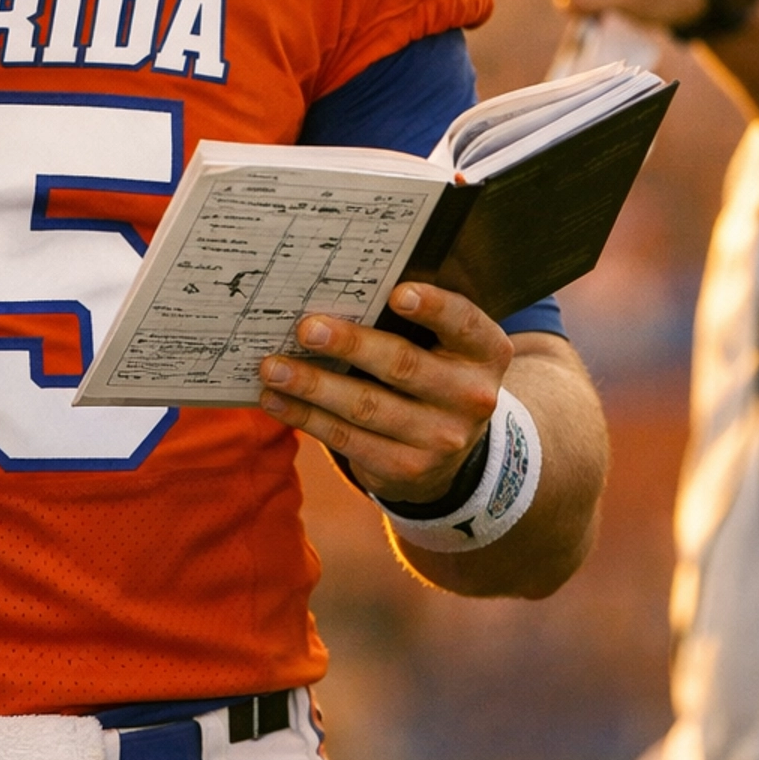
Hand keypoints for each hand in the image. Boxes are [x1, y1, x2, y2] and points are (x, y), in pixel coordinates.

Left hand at [258, 281, 510, 507]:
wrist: (449, 449)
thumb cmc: (433, 372)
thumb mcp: (443, 347)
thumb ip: (410, 321)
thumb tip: (335, 290)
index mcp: (485, 353)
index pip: (464, 323)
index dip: (434, 307)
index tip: (397, 293)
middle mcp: (471, 397)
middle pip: (403, 366)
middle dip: (350, 345)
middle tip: (306, 329)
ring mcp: (441, 439)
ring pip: (367, 408)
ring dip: (314, 386)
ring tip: (273, 368)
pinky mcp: (406, 468)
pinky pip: (348, 440)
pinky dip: (307, 417)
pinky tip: (277, 400)